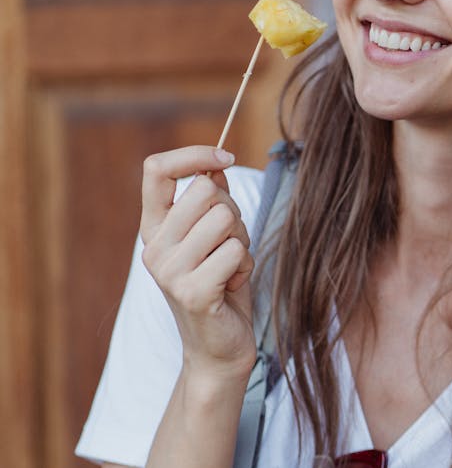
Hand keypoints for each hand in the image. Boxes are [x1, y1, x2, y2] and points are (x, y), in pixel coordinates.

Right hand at [140, 146, 256, 381]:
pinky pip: (234, 251)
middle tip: (230, 242)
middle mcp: (154, 246)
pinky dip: (245, 265)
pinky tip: (232, 284)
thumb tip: (215, 167)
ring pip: (225, 218)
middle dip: (233, 210)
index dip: (193, 154)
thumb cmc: (221, 286)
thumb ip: (210, 203)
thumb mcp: (214, 238)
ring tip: (230, 266)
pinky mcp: (191, 291)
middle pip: (206, 189)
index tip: (224, 158)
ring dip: (242, 241)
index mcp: (155, 228)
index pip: (156, 169)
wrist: (218, 348)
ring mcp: (169, 270)